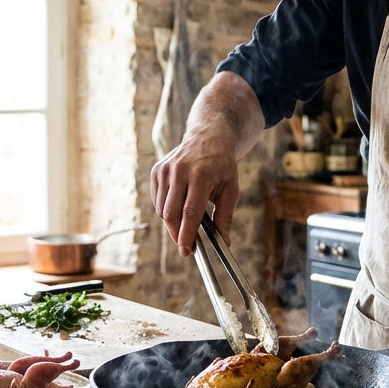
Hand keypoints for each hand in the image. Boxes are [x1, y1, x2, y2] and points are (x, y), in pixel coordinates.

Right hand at [151, 128, 240, 255]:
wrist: (208, 137)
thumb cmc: (222, 165)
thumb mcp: (231, 189)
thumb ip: (225, 217)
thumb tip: (224, 242)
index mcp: (202, 174)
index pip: (190, 211)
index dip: (187, 234)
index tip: (187, 251)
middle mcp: (180, 170)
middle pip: (172, 212)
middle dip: (177, 234)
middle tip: (186, 246)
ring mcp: (166, 169)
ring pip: (162, 209)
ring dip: (172, 224)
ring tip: (186, 225)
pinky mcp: (157, 170)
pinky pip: (157, 200)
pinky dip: (166, 211)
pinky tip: (178, 208)